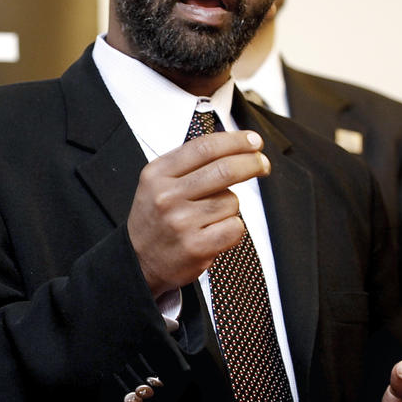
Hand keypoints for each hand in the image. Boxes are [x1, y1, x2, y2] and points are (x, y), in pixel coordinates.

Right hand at [127, 129, 269, 296]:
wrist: (138, 260)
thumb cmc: (155, 218)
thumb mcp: (158, 182)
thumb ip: (189, 163)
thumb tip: (235, 146)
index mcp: (157, 174)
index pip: (204, 147)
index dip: (235, 141)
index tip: (254, 141)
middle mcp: (167, 196)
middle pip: (224, 169)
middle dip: (252, 163)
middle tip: (262, 164)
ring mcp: (181, 222)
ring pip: (231, 201)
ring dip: (231, 205)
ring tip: (212, 216)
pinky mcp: (196, 246)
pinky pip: (235, 227)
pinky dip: (233, 229)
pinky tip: (216, 232)